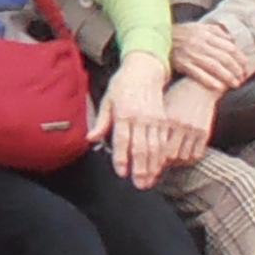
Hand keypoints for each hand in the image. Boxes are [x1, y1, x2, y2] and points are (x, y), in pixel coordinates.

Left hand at [91, 54, 193, 185]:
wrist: (145, 69)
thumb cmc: (122, 85)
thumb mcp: (107, 100)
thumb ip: (101, 121)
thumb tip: (90, 139)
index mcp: (124, 113)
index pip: (123, 140)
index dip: (122, 158)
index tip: (122, 173)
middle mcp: (140, 117)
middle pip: (141, 147)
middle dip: (141, 168)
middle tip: (139, 185)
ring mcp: (154, 119)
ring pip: (155, 147)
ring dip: (153, 166)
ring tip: (149, 181)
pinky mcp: (164, 119)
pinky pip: (164, 141)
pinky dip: (162, 156)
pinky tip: (160, 167)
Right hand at [174, 19, 254, 91]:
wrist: (157, 38)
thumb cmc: (180, 33)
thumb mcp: (197, 27)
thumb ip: (215, 31)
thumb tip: (231, 39)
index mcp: (205, 33)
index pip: (229, 46)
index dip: (240, 57)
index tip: (246, 65)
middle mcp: (199, 43)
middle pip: (223, 57)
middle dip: (236, 68)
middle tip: (242, 77)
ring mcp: (191, 54)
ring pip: (214, 66)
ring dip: (227, 76)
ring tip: (235, 83)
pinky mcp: (182, 64)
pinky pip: (198, 74)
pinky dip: (210, 81)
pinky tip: (219, 87)